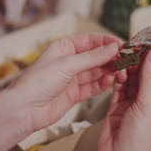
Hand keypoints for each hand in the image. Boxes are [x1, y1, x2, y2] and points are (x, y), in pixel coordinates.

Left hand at [7, 33, 122, 131]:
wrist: (25, 109)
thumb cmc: (37, 82)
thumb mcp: (67, 65)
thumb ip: (92, 57)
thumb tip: (112, 48)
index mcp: (64, 47)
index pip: (90, 41)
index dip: (107, 42)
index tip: (122, 45)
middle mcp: (68, 61)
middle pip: (95, 56)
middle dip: (110, 58)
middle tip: (125, 60)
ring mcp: (72, 78)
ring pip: (96, 72)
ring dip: (109, 71)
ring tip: (121, 72)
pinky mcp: (74, 94)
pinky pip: (92, 86)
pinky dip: (102, 84)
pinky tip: (110, 81)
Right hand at [97, 47, 150, 150]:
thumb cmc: (139, 141)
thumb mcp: (147, 105)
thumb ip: (148, 78)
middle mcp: (149, 102)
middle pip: (146, 74)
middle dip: (140, 60)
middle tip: (132, 44)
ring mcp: (133, 105)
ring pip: (132, 80)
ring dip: (128, 68)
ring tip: (123, 54)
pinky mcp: (118, 107)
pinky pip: (119, 88)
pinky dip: (118, 79)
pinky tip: (116, 69)